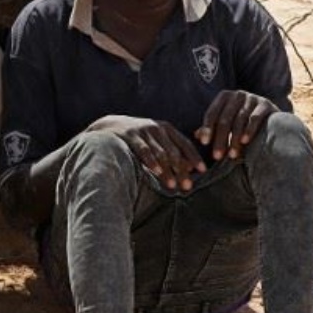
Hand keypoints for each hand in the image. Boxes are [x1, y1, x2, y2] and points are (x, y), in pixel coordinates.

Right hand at [92, 115, 206, 190]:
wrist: (109, 127)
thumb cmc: (138, 138)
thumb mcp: (156, 140)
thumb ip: (172, 150)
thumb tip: (191, 167)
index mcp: (167, 129)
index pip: (185, 144)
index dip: (195, 157)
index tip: (203, 170)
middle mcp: (157, 128)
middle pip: (174, 152)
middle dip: (181, 170)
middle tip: (187, 186)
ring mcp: (143, 131)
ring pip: (160, 153)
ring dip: (167, 171)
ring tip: (172, 186)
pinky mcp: (130, 135)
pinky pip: (144, 150)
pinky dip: (151, 161)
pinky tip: (156, 172)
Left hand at [197, 90, 276, 160]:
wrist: (271, 118)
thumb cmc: (242, 122)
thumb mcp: (226, 123)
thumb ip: (212, 128)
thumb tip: (196, 136)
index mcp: (223, 97)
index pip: (212, 113)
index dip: (207, 128)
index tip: (204, 143)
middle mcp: (237, 94)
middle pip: (224, 119)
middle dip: (220, 139)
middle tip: (217, 156)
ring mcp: (252, 97)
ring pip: (239, 120)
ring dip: (234, 139)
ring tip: (232, 155)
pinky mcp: (265, 104)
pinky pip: (254, 118)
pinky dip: (249, 130)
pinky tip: (245, 142)